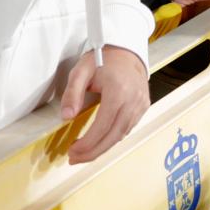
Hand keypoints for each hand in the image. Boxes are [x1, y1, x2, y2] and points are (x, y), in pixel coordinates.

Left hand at [59, 46, 149, 164]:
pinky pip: (128, 128)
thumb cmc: (102, 59)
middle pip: (114, 136)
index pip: (103, 126)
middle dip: (93, 152)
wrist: (126, 51)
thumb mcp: (80, 71)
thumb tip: (65, 117)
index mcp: (118, 91)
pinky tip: (99, 141)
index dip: (87, 143)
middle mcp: (133, 100)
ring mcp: (141, 104)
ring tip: (84, 154)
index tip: (72, 151)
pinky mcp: (144, 106)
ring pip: (122, 135)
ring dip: (102, 148)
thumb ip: (71, 94)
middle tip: (75, 159)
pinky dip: (113, 138)